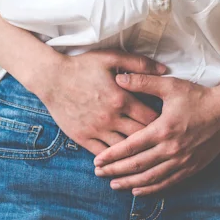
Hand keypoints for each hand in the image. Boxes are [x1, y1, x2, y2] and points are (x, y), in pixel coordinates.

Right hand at [29, 49, 167, 156]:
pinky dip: (114, 159)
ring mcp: (96, 130)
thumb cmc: (82, 66)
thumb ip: (139, 64)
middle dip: (154, 141)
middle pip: (141, 137)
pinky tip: (123, 162)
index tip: (168, 124)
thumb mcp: (112, 58)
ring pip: (123, 150)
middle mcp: (111, 118)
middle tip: (162, 143)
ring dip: (136, 154)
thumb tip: (164, 70)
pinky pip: (103, 154)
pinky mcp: (83, 137)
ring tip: (147, 156)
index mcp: (122, 99)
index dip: (163, 122)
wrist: (51, 78)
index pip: (152, 118)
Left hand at [92, 72, 219, 194]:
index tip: (97, 161)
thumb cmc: (198, 97)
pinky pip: (168, 182)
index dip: (112, 155)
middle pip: (137, 165)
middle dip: (115, 171)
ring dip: (130, 182)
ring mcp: (182, 161)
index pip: (131, 146)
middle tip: (98, 174)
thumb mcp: (170, 86)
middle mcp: (171, 149)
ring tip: (114, 185)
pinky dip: (151, 187)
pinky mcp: (191, 167)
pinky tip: (138, 189)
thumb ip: (143, 82)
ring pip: (151, 177)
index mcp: (163, 129)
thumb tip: (118, 78)